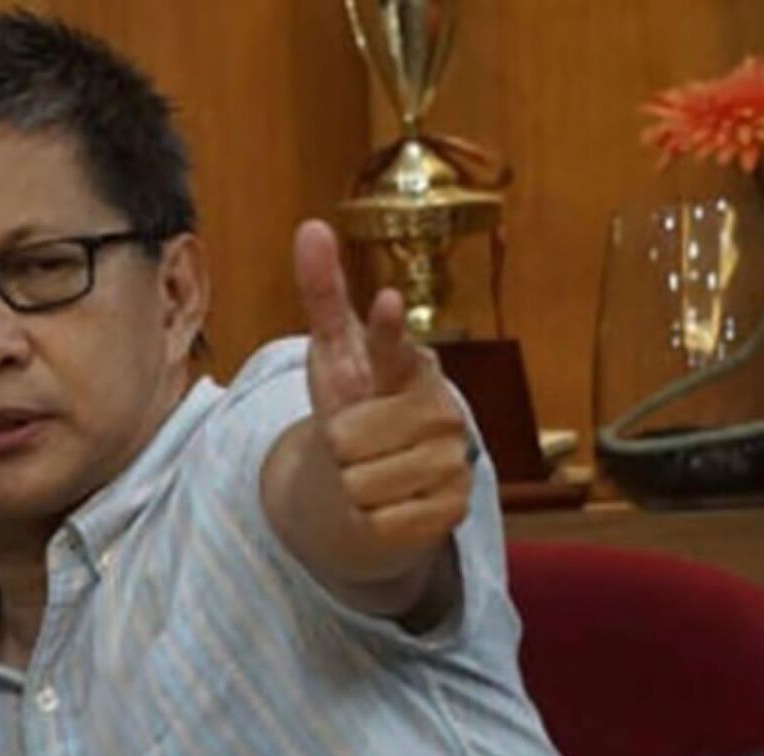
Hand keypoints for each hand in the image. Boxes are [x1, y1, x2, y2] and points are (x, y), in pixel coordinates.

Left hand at [290, 220, 472, 593]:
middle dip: (334, 447)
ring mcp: (452, 461)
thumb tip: (310, 227)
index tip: (387, 303)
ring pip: (357, 485)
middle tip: (355, 440)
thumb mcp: (334, 351)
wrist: (386, 466)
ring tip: (372, 467)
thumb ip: (324, 293)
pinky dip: (368, 518)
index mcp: (410, 364)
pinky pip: (376, 521)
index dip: (388, 329)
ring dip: (349, 485)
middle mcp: (441, 409)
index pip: (393, 345)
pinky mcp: (452, 510)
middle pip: (345, 440)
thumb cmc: (360, 397)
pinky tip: (389, 499)